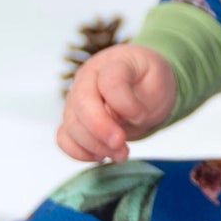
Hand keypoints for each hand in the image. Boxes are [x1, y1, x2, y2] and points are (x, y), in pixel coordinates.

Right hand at [58, 45, 175, 163]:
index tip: (141, 116)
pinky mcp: (72, 119)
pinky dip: (79, 152)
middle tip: (122, 144)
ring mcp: (76, 99)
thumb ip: (135, 97)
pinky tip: (101, 157)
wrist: (144, 87)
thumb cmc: (151, 82)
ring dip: (94, 145)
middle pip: (83, 103)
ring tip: (121, 154)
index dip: (124, 102)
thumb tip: (111, 117)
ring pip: (72, 124)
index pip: (110, 81)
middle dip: (101, 129)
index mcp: (113, 63)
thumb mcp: (156, 84)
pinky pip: (64, 138)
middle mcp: (88, 79)